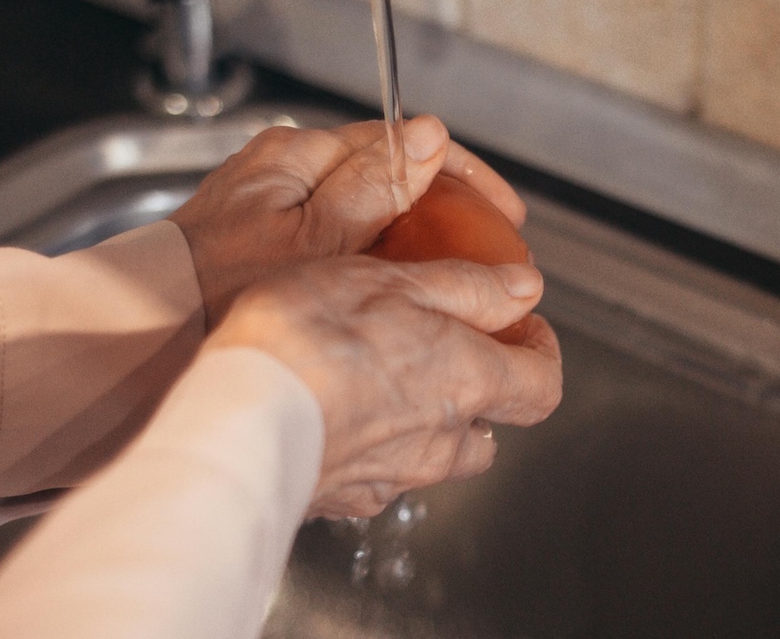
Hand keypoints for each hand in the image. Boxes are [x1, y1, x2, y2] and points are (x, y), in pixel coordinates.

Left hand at [171, 115, 524, 322]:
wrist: (139, 339)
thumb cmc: (213, 292)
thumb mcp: (313, 239)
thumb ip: (373, 186)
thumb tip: (428, 135)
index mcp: (299, 156)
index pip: (404, 143)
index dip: (464, 177)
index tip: (505, 217)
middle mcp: (285, 173)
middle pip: (389, 177)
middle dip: (447, 215)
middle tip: (491, 258)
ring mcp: (273, 211)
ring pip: (367, 216)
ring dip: (416, 245)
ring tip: (455, 287)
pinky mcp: (262, 250)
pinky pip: (339, 247)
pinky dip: (376, 268)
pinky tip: (394, 303)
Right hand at [206, 255, 562, 517]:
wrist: (237, 419)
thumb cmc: (311, 339)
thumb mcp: (394, 281)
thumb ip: (466, 286)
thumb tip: (524, 287)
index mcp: (468, 382)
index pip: (542, 386)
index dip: (541, 355)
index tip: (524, 328)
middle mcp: (440, 441)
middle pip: (487, 431)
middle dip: (480, 395)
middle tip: (449, 351)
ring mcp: (392, 477)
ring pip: (433, 457)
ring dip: (424, 424)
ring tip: (381, 379)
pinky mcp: (343, 498)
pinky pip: (376, 476)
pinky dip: (370, 447)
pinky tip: (332, 413)